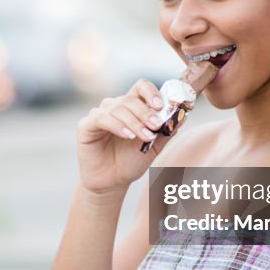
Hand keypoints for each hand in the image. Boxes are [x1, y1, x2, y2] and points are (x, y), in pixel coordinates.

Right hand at [76, 79, 183, 194]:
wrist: (112, 182)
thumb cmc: (131, 161)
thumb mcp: (154, 147)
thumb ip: (167, 131)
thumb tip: (183, 116)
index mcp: (132, 107)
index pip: (140, 88)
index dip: (151, 93)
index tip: (161, 105)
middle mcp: (115, 107)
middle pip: (131, 99)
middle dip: (146, 112)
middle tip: (156, 125)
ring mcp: (99, 114)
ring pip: (118, 108)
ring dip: (135, 122)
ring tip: (145, 137)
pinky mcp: (86, 125)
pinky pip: (101, 118)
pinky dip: (116, 125)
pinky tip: (127, 135)